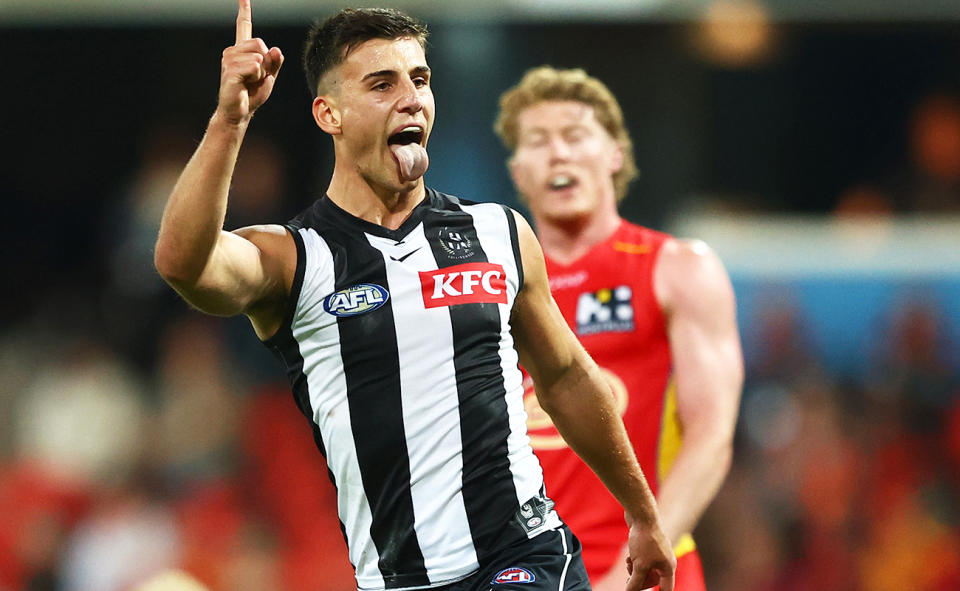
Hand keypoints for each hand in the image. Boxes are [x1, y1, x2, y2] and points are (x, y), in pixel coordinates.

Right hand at [217, 0, 283, 124]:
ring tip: (249, 82)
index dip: (244, 10)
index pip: (244, 26)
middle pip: (260, 44)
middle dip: (266, 63)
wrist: (240, 112)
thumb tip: (275, 49)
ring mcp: (229, 60)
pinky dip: (256, 77)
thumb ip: (275, 62)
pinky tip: (245, 84)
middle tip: (256, 77)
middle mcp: (233, 51)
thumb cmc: (252, 94)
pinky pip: (254, 67)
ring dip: (261, 73)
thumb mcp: (270, 77)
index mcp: (242, 50)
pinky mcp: (230, 70)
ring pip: (259, 57)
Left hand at [624, 519, 675, 590]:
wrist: (641, 516)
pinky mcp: (648, 548)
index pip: (666, 590)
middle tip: (629, 579)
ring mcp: (656, 554)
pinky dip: (634, 562)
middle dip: (640, 581)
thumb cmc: (645, 540)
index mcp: (668, 568)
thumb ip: (635, 583)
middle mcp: (665, 562)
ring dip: (635, 571)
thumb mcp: (639, 565)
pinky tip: (629, 557)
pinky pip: (641, 561)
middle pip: (653, 581)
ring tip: (629, 563)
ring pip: (645, 571)